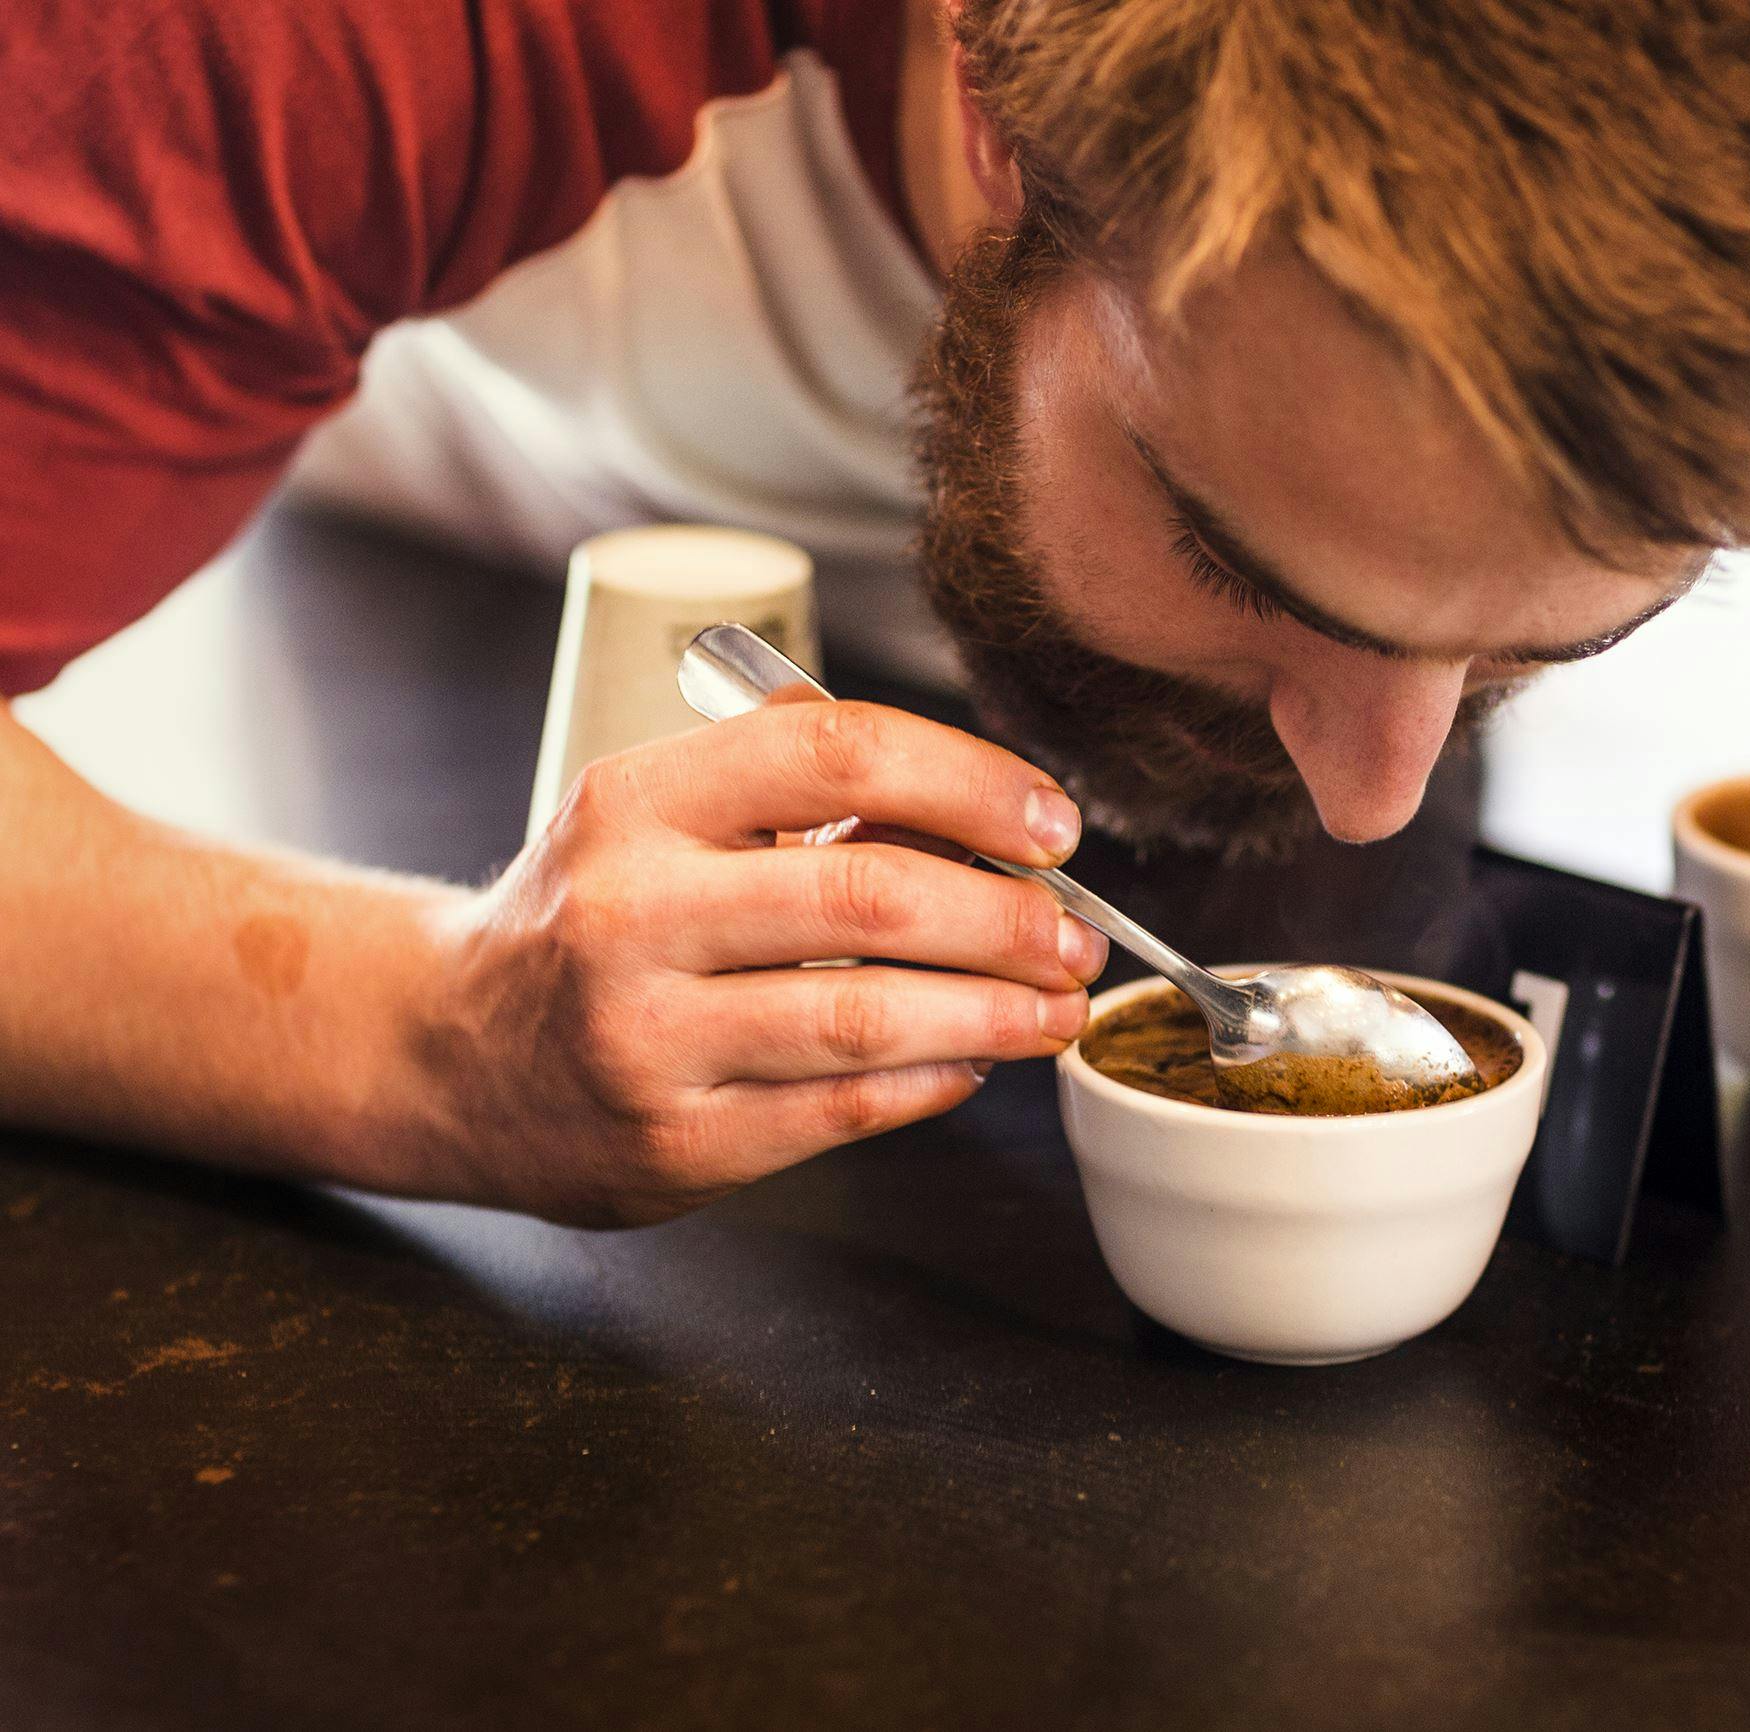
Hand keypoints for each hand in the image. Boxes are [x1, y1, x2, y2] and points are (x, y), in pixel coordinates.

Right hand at [407, 700, 1108, 1224]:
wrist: (448, 1052)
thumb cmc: (594, 915)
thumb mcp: (661, 816)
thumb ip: (800, 790)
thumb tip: (989, 809)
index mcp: (637, 800)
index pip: (834, 750)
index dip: (970, 780)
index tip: (1050, 821)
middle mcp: (629, 912)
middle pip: (870, 896)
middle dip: (1008, 916)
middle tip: (1077, 932)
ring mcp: (645, 1036)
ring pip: (866, 1016)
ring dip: (995, 1011)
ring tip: (1056, 1005)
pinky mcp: (672, 1141)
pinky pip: (841, 1109)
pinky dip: (931, 1082)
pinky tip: (971, 1061)